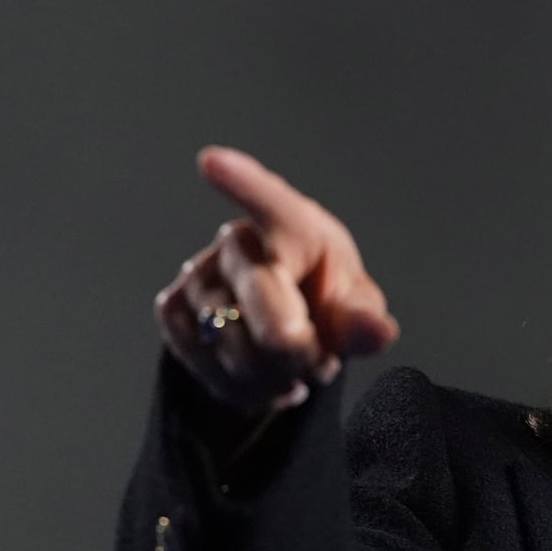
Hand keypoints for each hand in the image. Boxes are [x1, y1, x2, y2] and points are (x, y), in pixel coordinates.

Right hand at [155, 146, 399, 414]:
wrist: (283, 326)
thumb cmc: (326, 299)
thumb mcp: (356, 307)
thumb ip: (363, 318)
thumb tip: (379, 331)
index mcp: (295, 225)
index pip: (269, 201)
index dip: (242, 183)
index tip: (213, 162)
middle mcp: (238, 241)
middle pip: (265, 301)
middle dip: (298, 349)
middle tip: (318, 361)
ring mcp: (197, 273)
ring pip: (236, 347)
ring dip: (274, 374)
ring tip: (293, 364)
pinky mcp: (172, 309)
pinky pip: (208, 366)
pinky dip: (244, 388)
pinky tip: (264, 376)